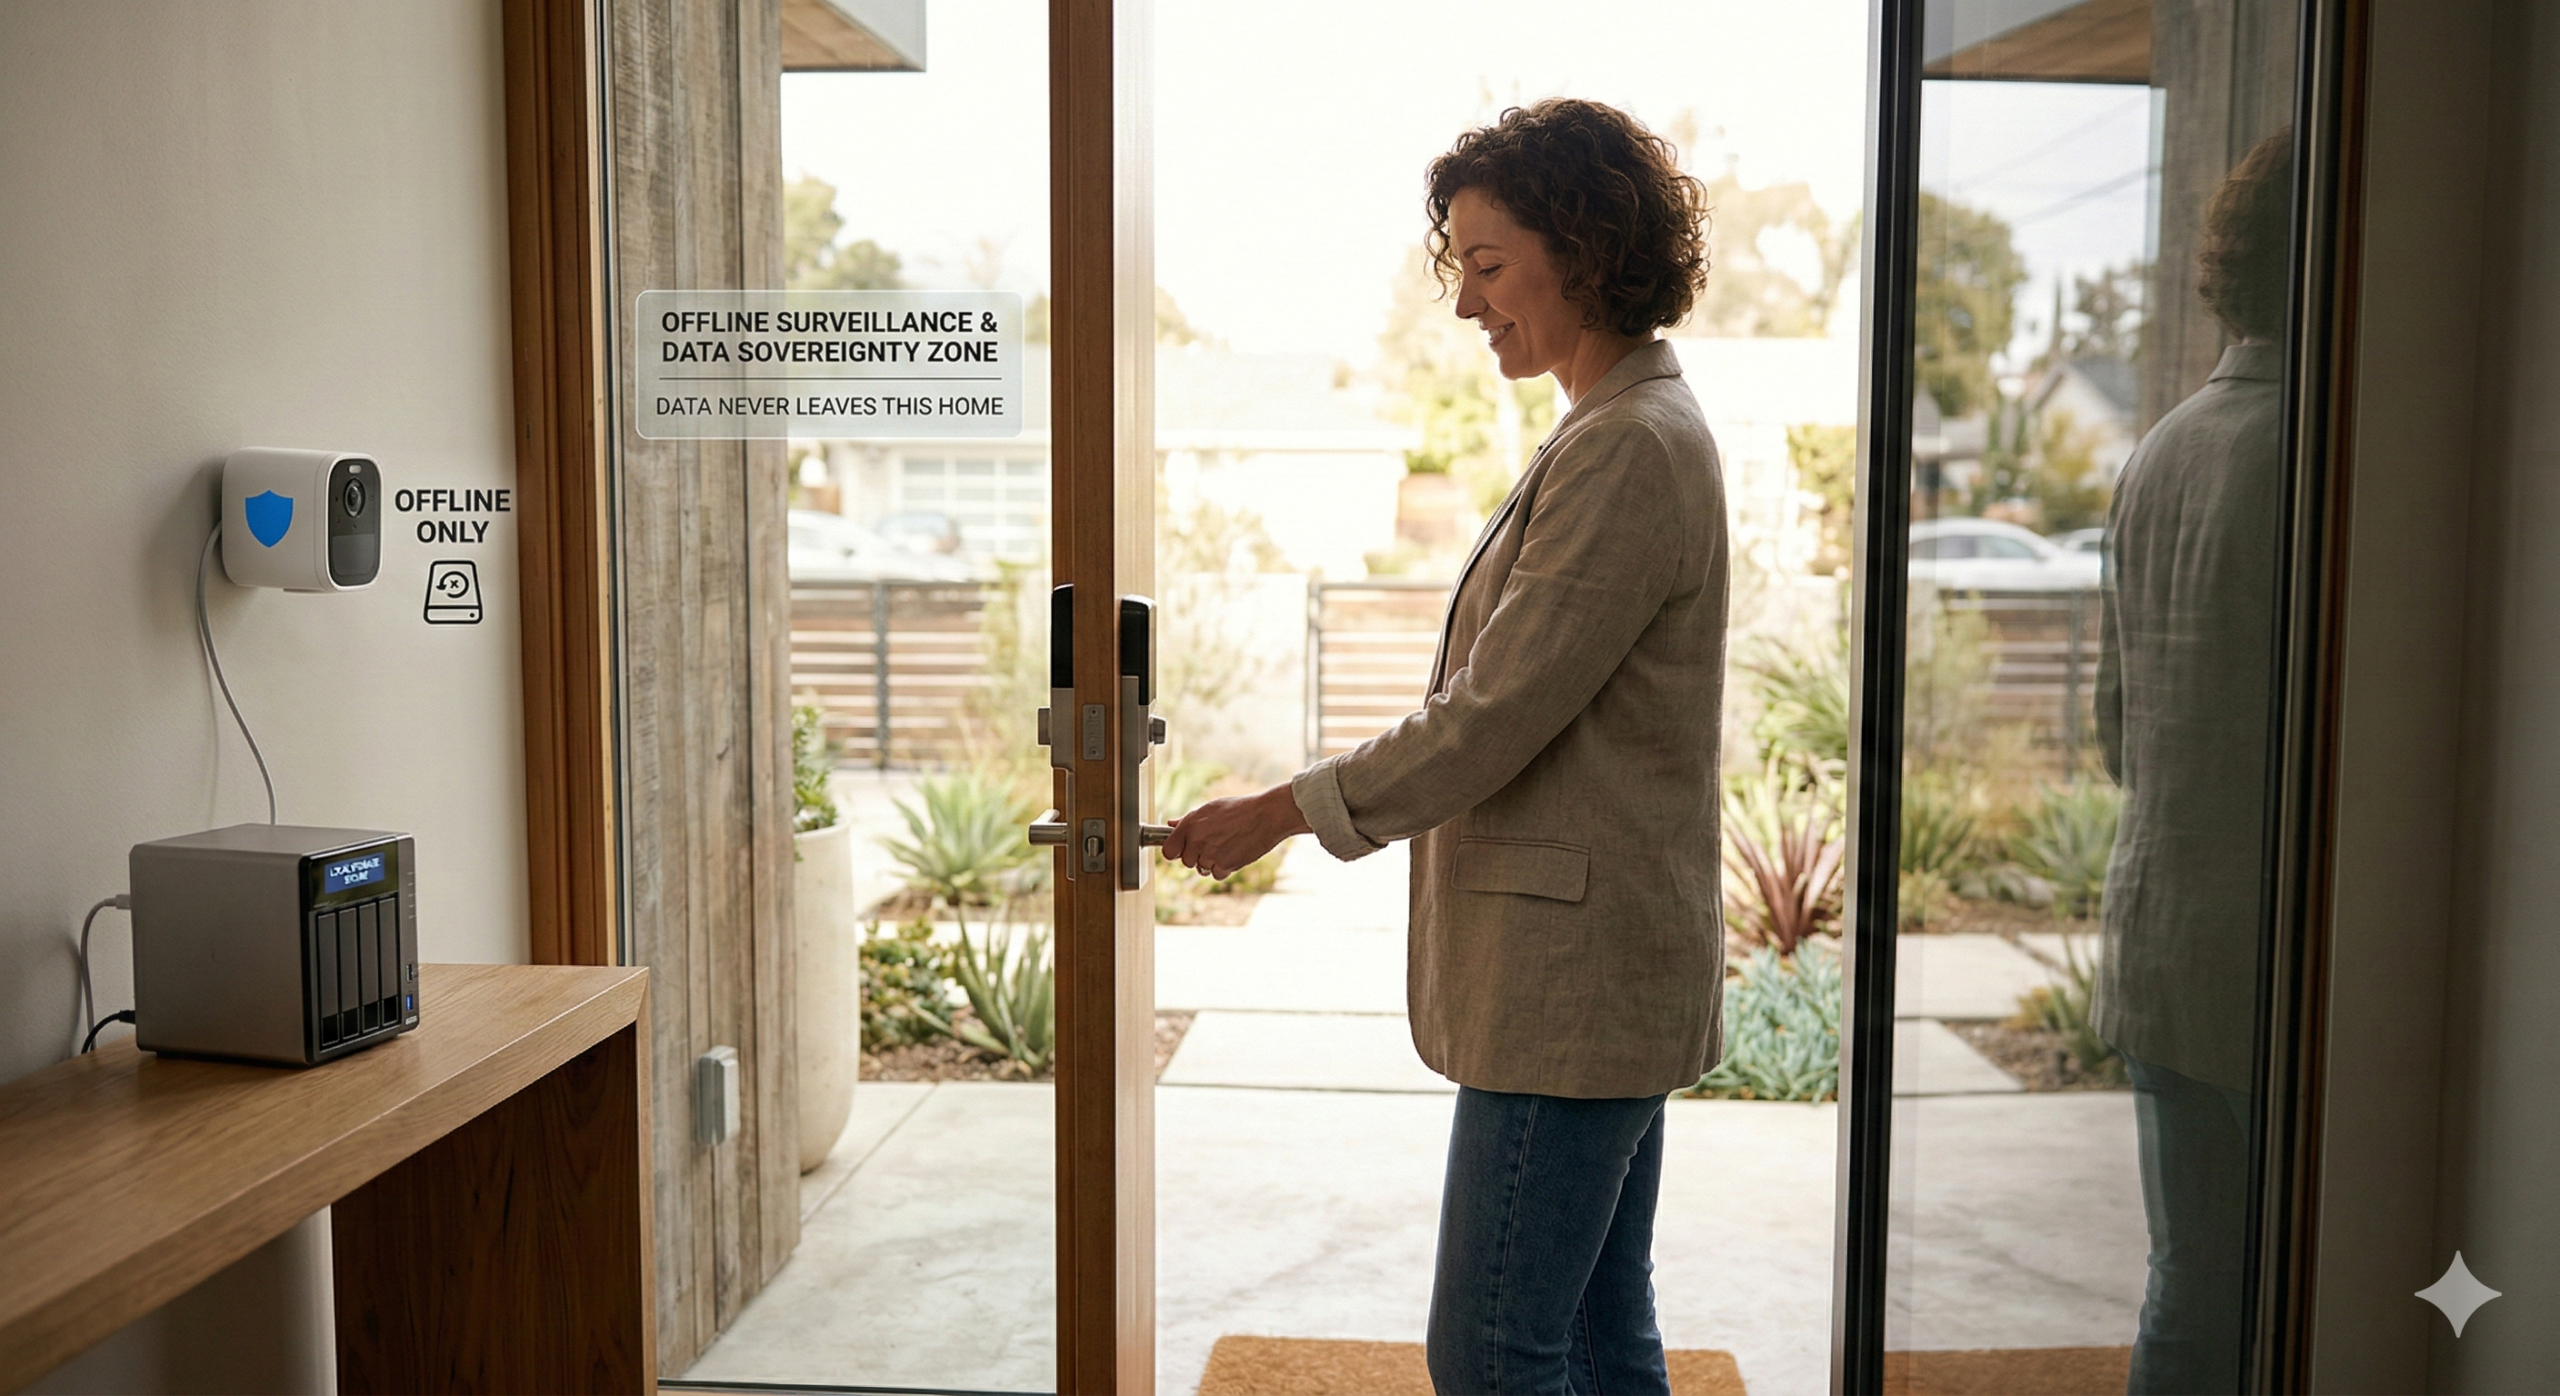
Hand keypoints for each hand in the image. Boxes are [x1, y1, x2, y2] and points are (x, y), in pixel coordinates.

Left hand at [1163, 782, 1311, 881]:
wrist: (1266, 816)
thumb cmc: (1239, 809)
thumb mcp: (1211, 808)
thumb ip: (1188, 820)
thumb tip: (1170, 824)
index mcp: (1190, 824)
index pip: (1168, 851)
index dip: (1175, 852)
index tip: (1182, 850)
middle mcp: (1197, 840)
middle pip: (1186, 862)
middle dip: (1197, 857)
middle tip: (1213, 844)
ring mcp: (1210, 854)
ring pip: (1202, 869)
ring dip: (1212, 863)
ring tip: (1227, 845)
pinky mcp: (1225, 865)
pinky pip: (1217, 875)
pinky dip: (1224, 868)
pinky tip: (1234, 853)